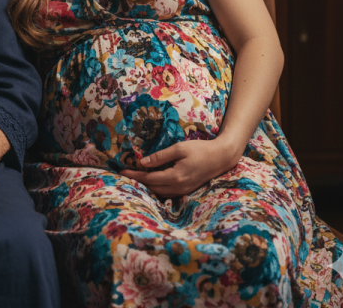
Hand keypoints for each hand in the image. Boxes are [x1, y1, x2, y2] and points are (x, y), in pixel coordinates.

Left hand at [119, 138, 241, 197]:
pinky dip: (156, 189)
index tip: (121, 171)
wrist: (220, 158)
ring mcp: (183, 191)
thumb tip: (143, 162)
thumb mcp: (179, 148)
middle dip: (137, 182)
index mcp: (175, 176)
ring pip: (159, 193)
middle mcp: (178, 187)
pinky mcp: (186, 190)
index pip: (149, 178)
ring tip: (133, 179)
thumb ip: (160, 156)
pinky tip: (150, 183)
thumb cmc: (200, 150)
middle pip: (152, 188)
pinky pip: (167, 194)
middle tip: (123, 175)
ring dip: (145, 187)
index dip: (134, 175)